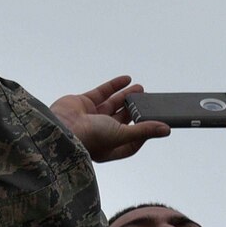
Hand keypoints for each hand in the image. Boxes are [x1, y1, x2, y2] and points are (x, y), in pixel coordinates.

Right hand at [50, 76, 168, 162]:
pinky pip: (101, 93)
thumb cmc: (89, 138)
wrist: (59, 127)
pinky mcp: (82, 103)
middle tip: (148, 100)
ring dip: (126, 96)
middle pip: (122, 121)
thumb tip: (166, 130)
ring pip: (112, 105)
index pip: (130, 142)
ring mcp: (89, 117)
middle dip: (135, 111)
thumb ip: (144, 130)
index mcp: (107, 147)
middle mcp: (98, 133)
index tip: (153, 124)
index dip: (142, 134)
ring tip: (140, 88)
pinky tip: (126, 79)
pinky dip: (113, 86)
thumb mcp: (121, 135)